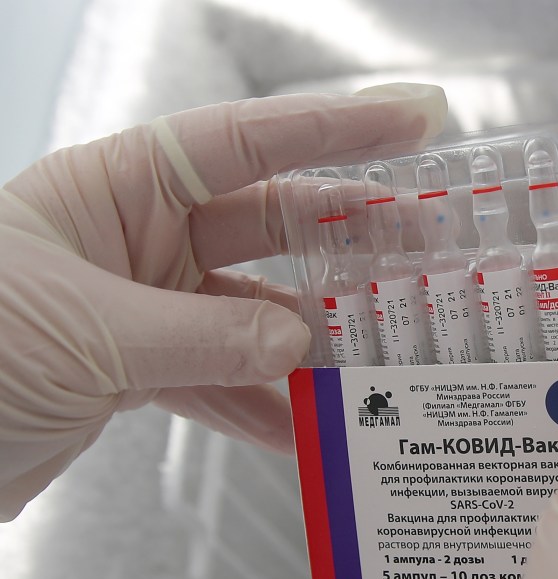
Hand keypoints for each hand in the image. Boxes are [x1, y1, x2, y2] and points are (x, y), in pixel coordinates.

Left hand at [0, 84, 447, 519]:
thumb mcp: (85, 335)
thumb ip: (205, 337)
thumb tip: (301, 344)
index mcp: (112, 189)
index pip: (244, 141)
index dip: (334, 129)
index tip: (415, 122)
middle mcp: (133, 239)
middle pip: (268, 227)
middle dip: (349, 243)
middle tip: (431, 254)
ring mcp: (139, 308)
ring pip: (255, 316)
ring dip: (315, 348)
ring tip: (380, 366)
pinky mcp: (132, 374)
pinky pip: (220, 383)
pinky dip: (263, 411)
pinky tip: (308, 437)